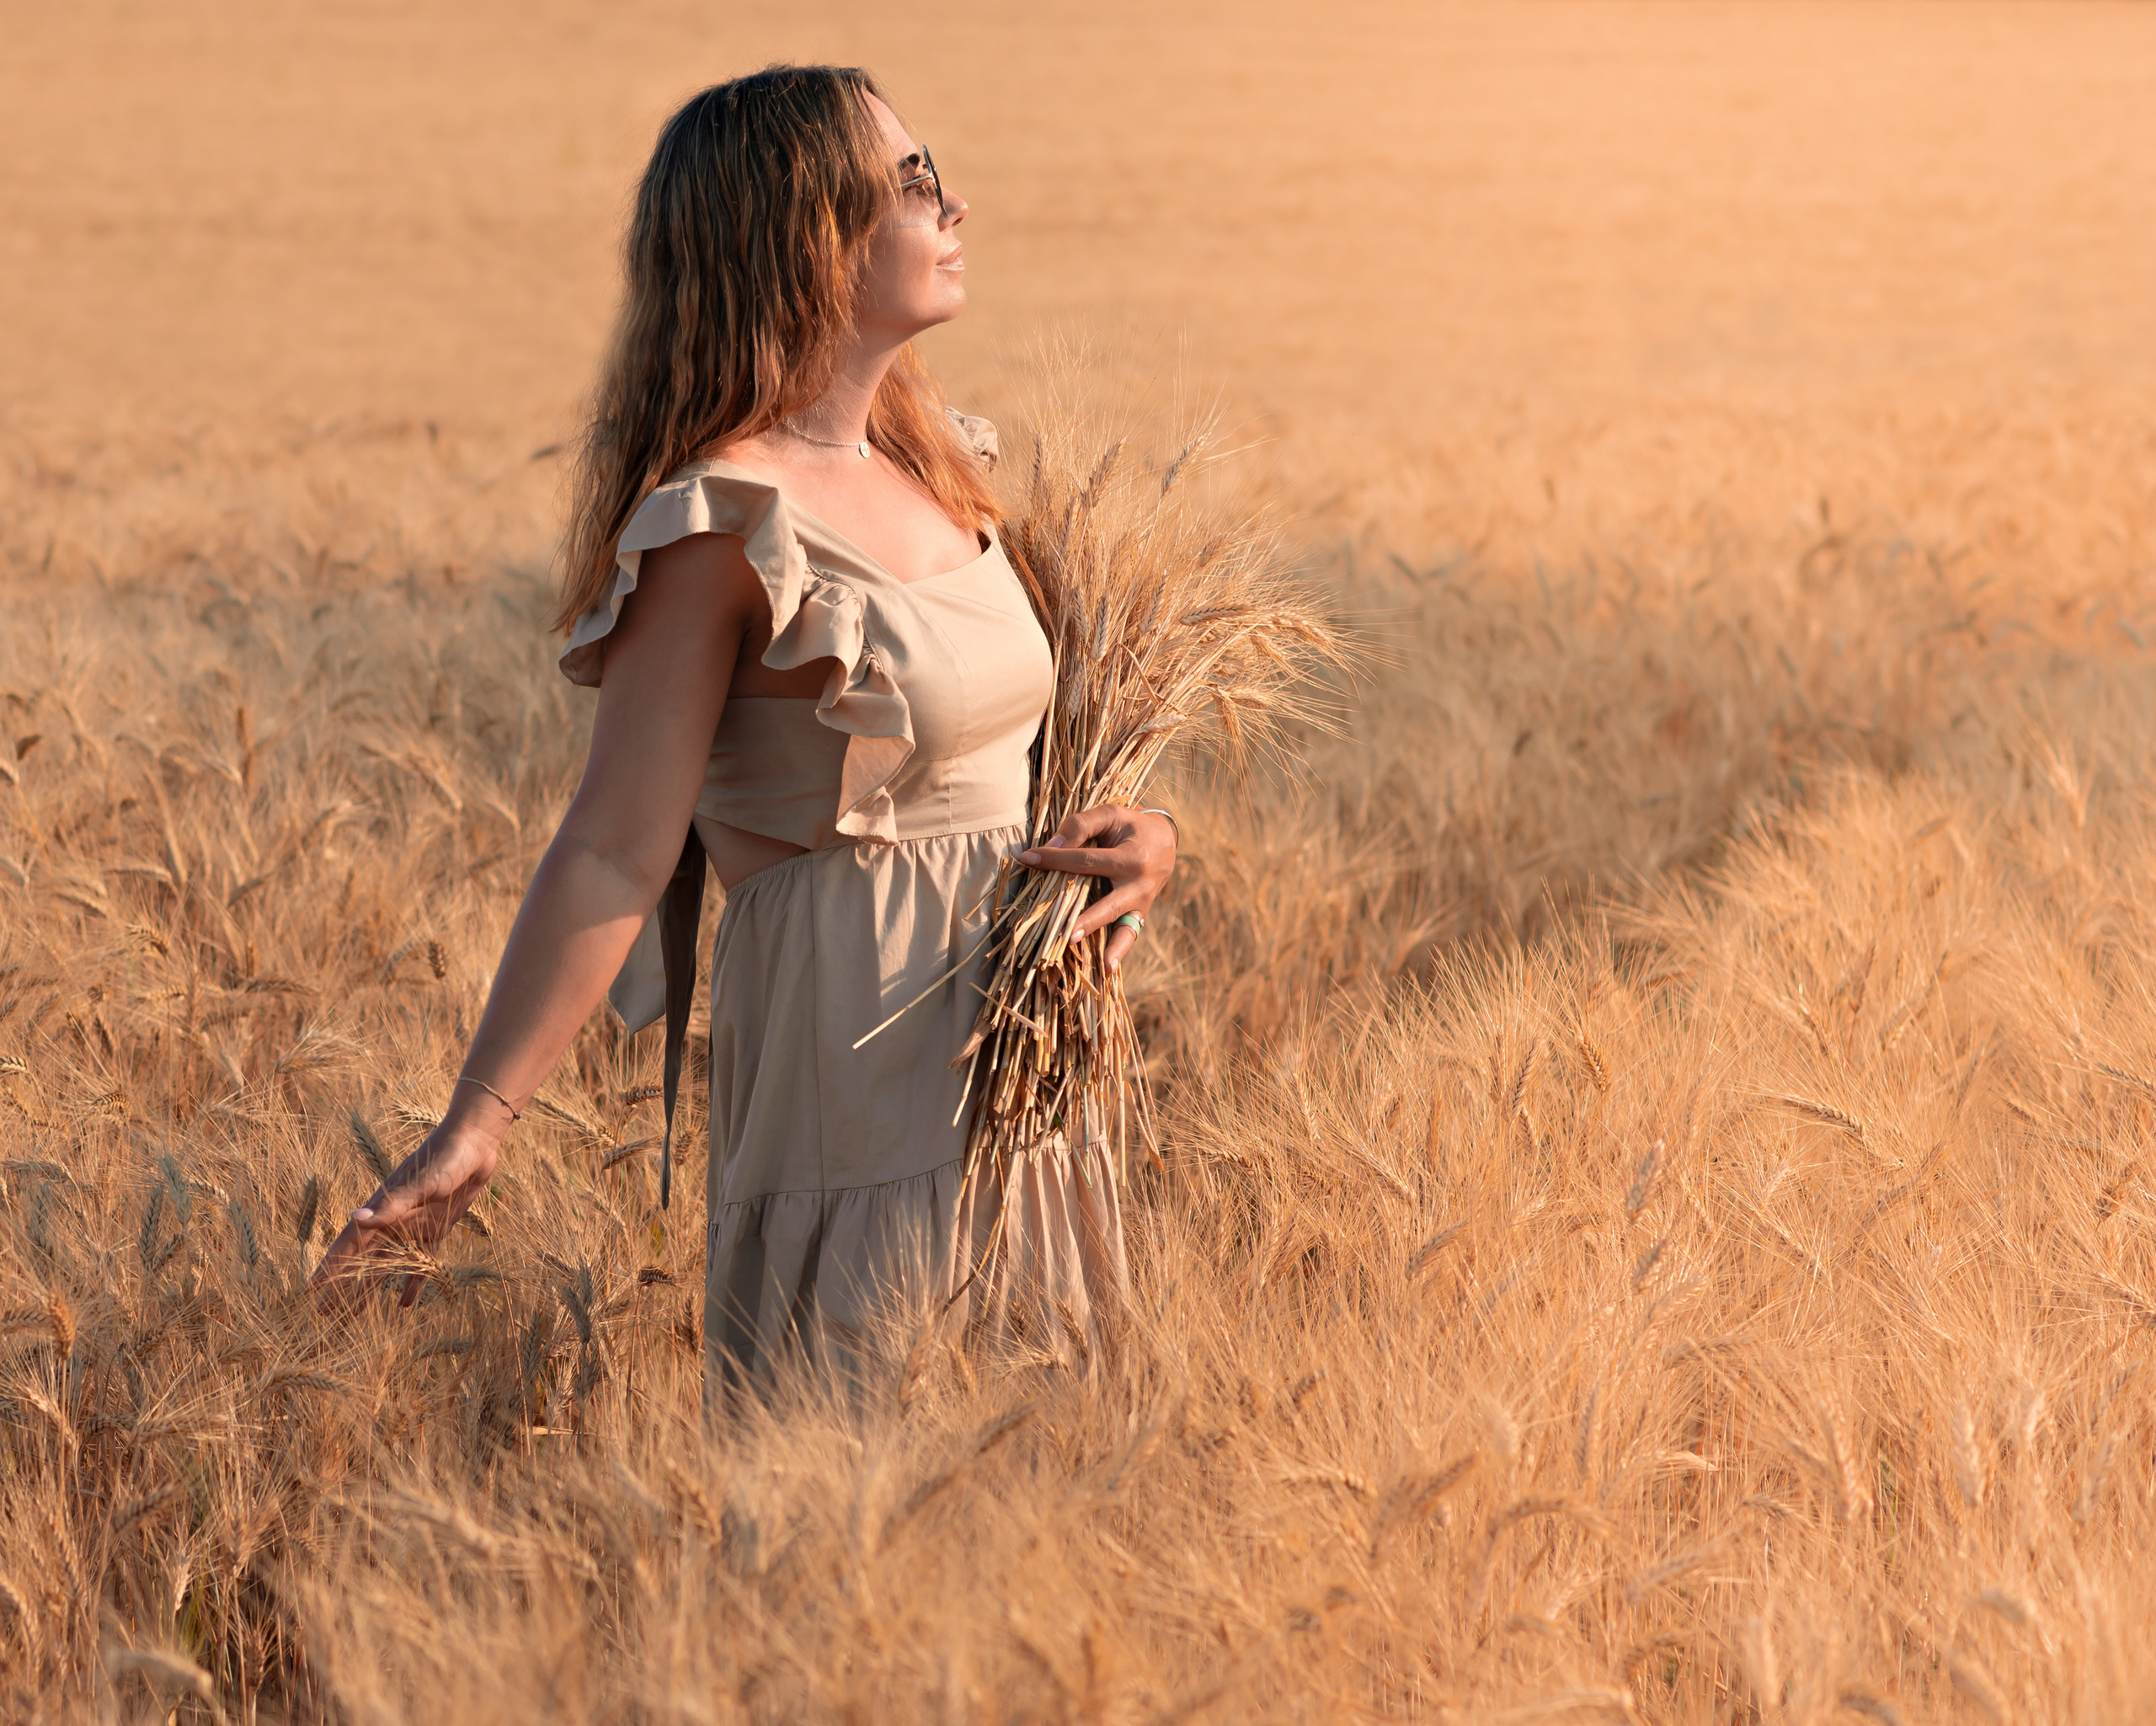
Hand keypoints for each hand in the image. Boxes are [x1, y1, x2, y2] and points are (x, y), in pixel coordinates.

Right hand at [309, 1116, 501, 1315]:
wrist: (474, 1143)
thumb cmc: (445, 1157)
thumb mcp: (422, 1182)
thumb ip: (392, 1203)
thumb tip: (354, 1218)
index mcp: (382, 1210)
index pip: (348, 1245)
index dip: (329, 1267)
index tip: (310, 1290)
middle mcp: (393, 1222)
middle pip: (362, 1262)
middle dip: (343, 1287)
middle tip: (323, 1314)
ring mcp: (413, 1228)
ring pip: (387, 1266)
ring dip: (370, 1289)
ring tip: (353, 1315)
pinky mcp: (435, 1230)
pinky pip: (422, 1263)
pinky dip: (413, 1283)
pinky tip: (404, 1305)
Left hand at [1018, 805, 1177, 973]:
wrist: (1165, 840)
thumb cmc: (1131, 826)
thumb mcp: (1110, 814)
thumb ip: (1081, 825)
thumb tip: (1052, 846)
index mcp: (1132, 856)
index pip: (1087, 861)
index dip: (1055, 859)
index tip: (1028, 858)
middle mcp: (1139, 884)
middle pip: (1108, 903)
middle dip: (1085, 917)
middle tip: (1064, 931)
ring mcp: (1142, 903)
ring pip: (1122, 926)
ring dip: (1104, 944)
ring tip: (1085, 952)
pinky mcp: (1140, 914)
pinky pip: (1130, 934)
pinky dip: (1120, 951)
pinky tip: (1108, 969)